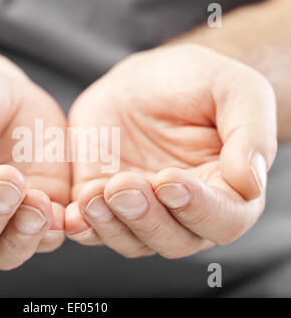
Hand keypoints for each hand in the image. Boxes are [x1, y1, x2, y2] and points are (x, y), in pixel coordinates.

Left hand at [65, 44, 276, 258]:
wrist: (143, 80)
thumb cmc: (194, 82)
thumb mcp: (235, 89)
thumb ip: (250, 134)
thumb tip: (250, 183)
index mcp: (226, 190)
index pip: (223, 220)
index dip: (199, 209)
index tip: (170, 180)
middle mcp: (184, 210)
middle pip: (173, 240)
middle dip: (147, 218)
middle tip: (125, 185)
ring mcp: (141, 210)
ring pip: (132, 242)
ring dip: (112, 225)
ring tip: (94, 194)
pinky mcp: (104, 201)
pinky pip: (93, 229)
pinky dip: (83, 228)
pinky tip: (72, 214)